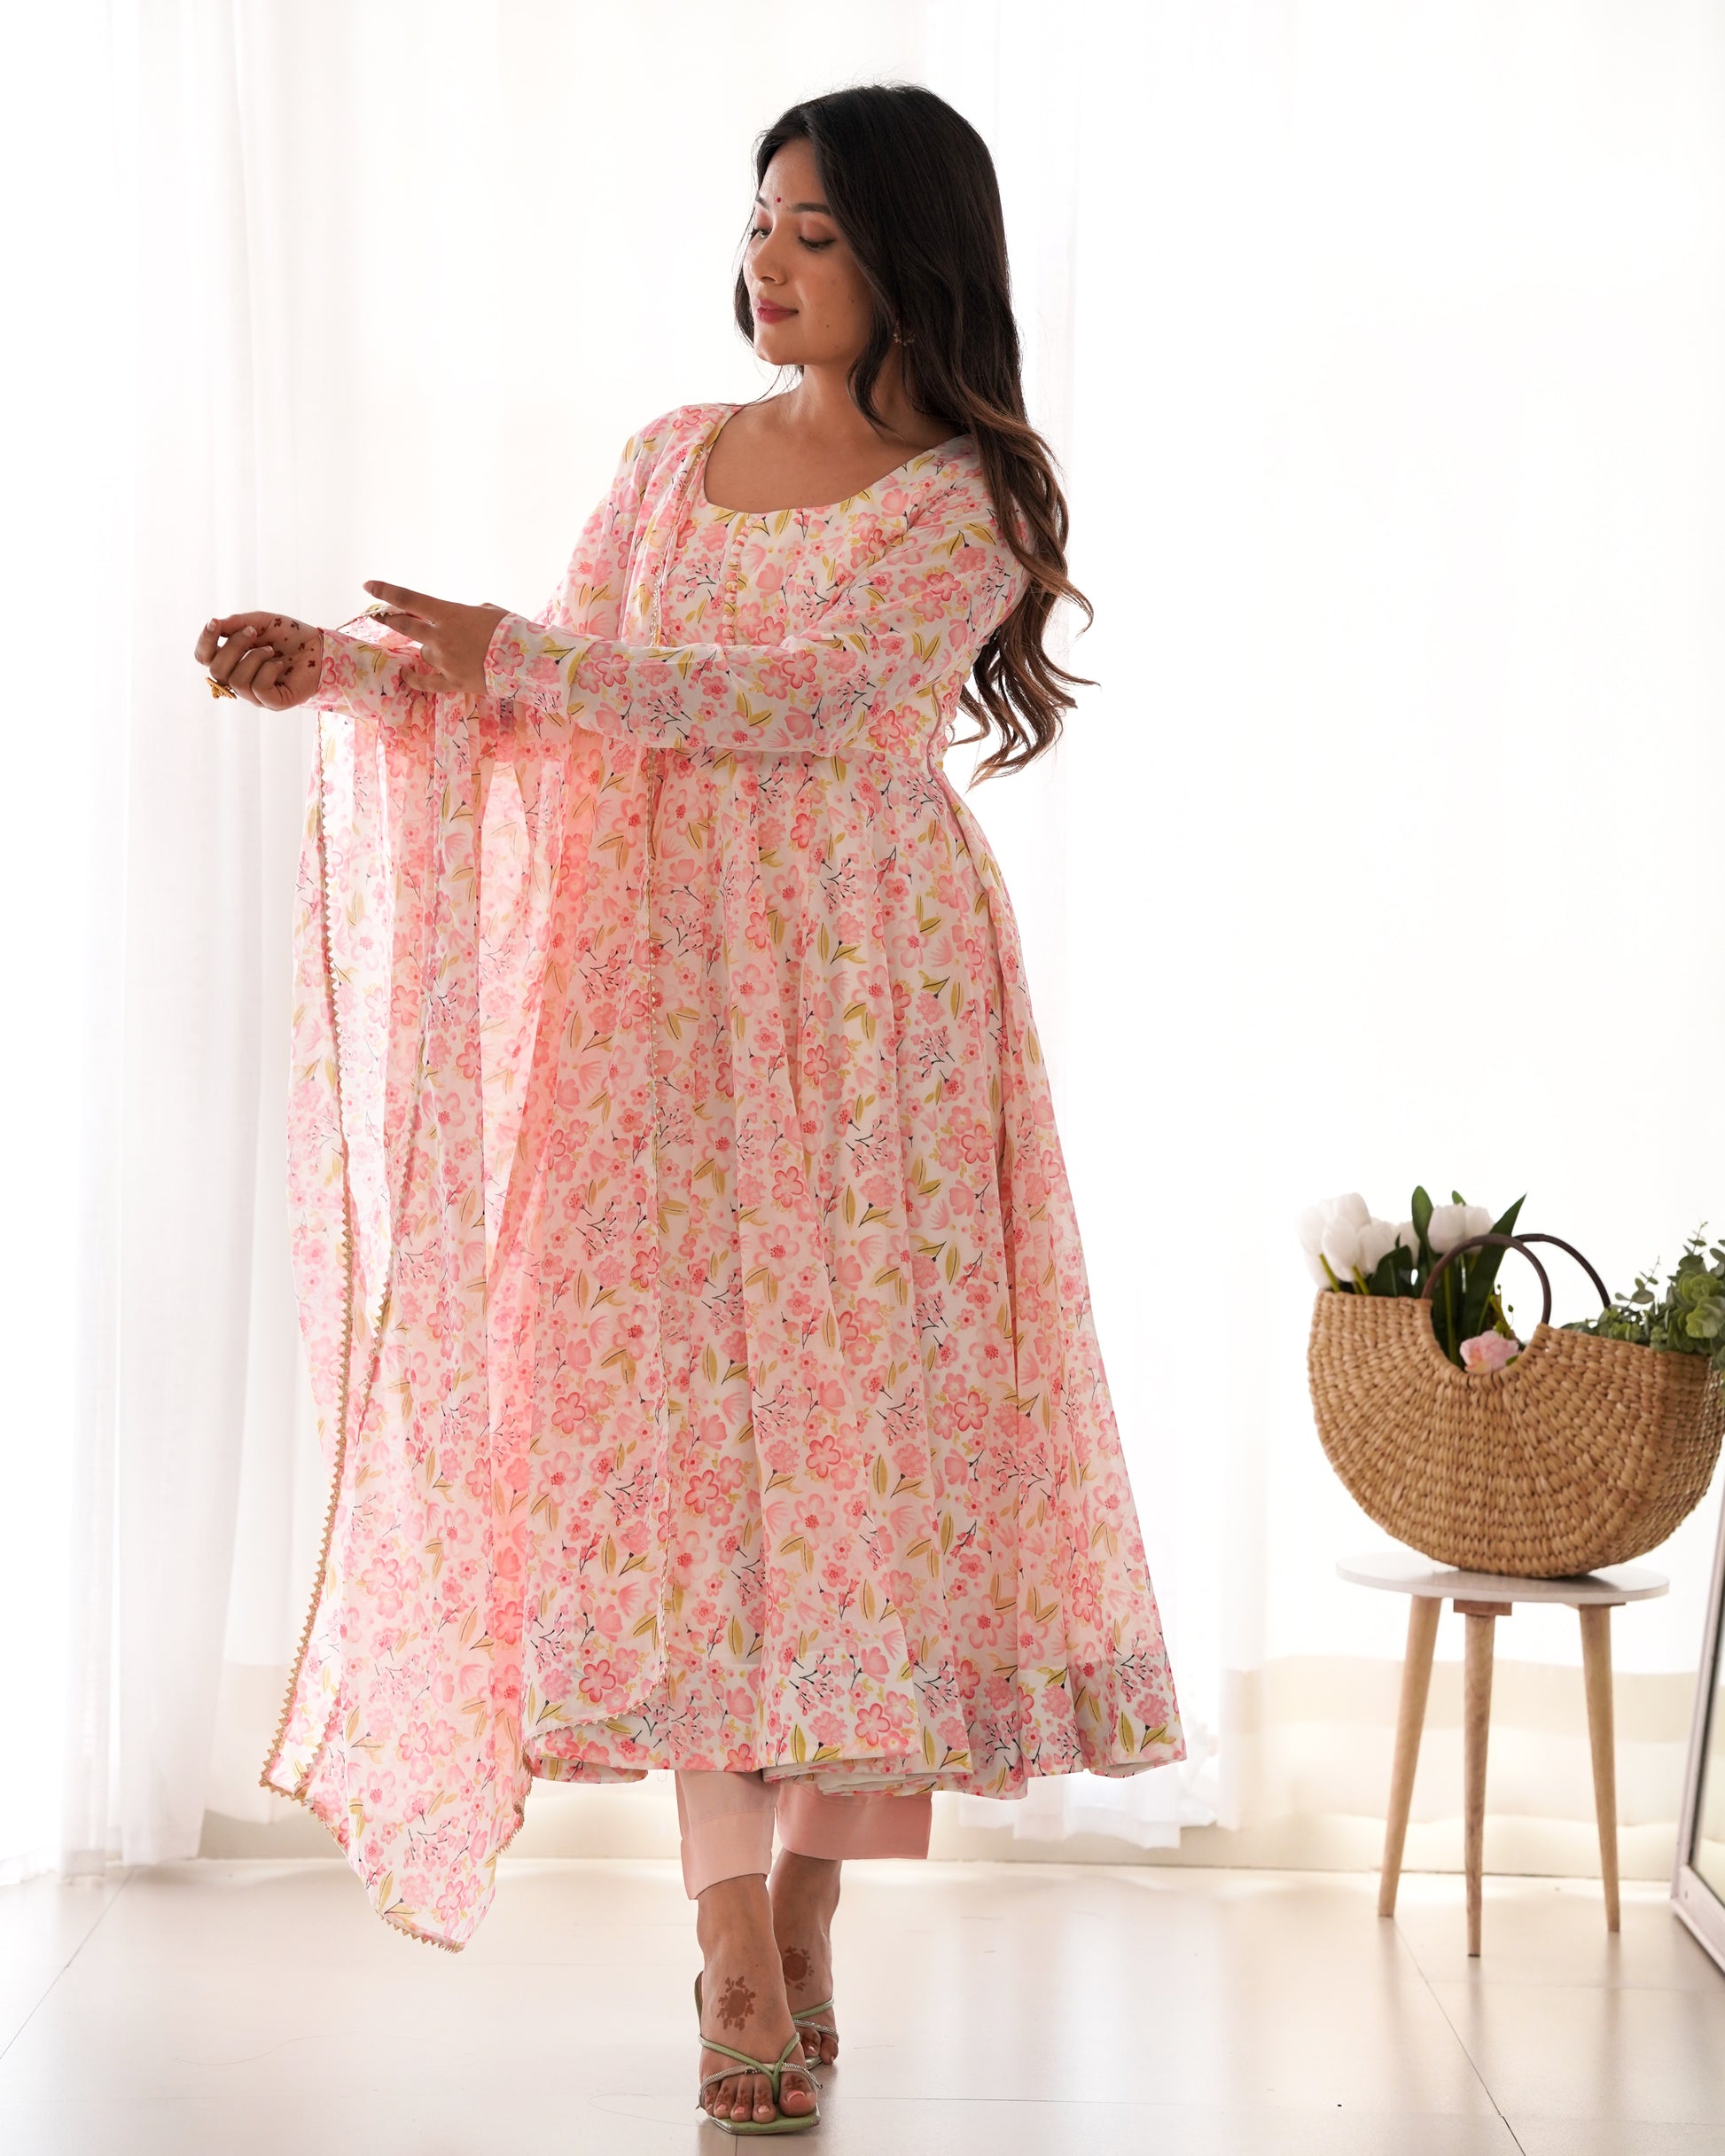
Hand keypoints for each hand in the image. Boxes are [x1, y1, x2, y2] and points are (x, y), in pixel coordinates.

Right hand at [194, 612, 322, 708]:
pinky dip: (268, 671)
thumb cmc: (290, 635)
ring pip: (236, 680)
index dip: (204, 642)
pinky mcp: (273, 702)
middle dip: (233, 646)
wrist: (320, 646)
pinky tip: (279, 665)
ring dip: (253, 658)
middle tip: (253, 632)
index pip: (203, 657)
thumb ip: (236, 623)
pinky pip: (258, 689)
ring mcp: (256, 694)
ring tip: (271, 650)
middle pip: (216, 669)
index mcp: (232, 660)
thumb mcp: (260, 622)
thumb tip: (214, 624)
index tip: (215, 624)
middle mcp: (239, 679)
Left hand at [359, 581, 511, 696]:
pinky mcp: (452, 682)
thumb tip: (457, 620)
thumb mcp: (487, 611)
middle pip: (404, 626)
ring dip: (430, 649)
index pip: (409, 599)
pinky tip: (406, 674)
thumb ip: (465, 613)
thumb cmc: (512, 630)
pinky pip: (426, 681)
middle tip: (376, 615)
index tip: (368, 585)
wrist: (529, 662)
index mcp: (449, 614)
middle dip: (387, 619)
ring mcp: (444, 661)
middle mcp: (441, 637)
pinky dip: (415, 677)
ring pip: (423, 653)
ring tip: (455, 650)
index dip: (386, 591)